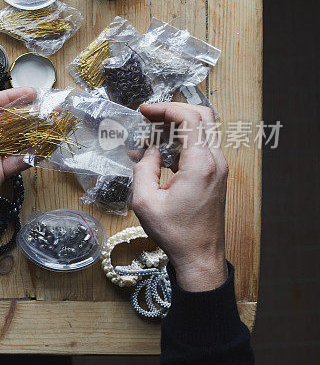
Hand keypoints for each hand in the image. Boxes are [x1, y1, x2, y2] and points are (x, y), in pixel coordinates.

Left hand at [0, 88, 35, 220]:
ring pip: (13, 140)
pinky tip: (42, 149)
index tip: (28, 92)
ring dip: (30, 133)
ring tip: (49, 124)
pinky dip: (29, 156)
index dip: (8, 97)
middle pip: (4, 121)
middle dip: (24, 114)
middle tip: (45, 107)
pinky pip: (16, 161)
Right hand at [132, 102, 228, 291]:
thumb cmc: (175, 233)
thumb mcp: (145, 201)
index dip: (165, 108)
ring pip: (204, 129)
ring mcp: (219, 168)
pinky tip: (161, 154)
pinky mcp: (216, 175)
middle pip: (202, 115)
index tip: (144, 111)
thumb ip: (144, 168)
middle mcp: (215, 161)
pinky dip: (183, 141)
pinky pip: (202, 145)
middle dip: (173, 110)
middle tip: (149, 118)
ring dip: (178, 126)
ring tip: (151, 137)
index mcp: (200, 164)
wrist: (199, 256)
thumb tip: (150, 151)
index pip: (189, 118)